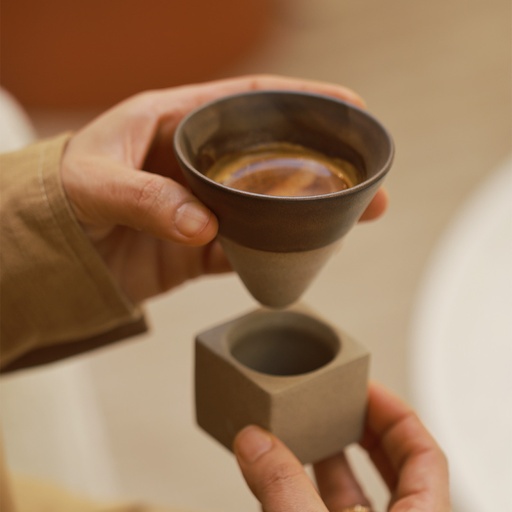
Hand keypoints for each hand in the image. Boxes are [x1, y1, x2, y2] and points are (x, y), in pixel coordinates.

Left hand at [61, 75, 387, 302]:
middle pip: (273, 158)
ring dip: (312, 215)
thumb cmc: (62, 195)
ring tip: (355, 218)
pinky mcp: (200, 249)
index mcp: (176, 124)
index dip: (301, 98)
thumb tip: (204, 223)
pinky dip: (275, 255)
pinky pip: (247, 251)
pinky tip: (307, 254)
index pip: (249, 101)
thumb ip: (144, 197)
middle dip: (323, 165)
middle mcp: (199, 164)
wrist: (52, 252)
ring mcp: (205, 208)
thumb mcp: (92, 182)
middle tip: (368, 179)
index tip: (348, 106)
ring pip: (269, 209)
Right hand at [233, 383, 449, 510]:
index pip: (423, 451)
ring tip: (304, 432)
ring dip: (330, 459)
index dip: (395, 412)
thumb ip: (283, 487)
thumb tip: (255, 442)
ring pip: (356, 494)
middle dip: (360, 428)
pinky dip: (304, 491)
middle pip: (393, 466)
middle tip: (335, 402)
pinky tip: (281, 477)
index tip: (366, 387)